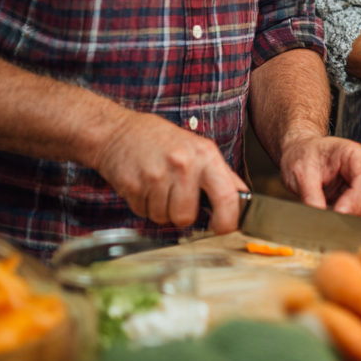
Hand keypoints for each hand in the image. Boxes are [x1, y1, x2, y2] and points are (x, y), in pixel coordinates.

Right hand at [92, 111, 247, 234]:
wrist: (118, 131)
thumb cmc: (161, 141)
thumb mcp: (197, 148)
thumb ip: (220, 174)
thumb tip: (242, 198)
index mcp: (205, 154)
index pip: (227, 197)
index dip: (228, 221)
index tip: (223, 229)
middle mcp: (184, 164)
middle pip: (187, 217)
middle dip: (180, 214)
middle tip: (175, 196)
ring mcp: (157, 175)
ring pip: (164, 218)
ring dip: (160, 210)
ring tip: (157, 186)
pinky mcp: (133, 185)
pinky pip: (143, 213)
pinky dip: (143, 205)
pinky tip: (143, 186)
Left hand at [279, 135, 360, 217]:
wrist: (299, 153)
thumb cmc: (302, 156)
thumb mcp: (301, 172)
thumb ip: (311, 195)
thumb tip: (319, 219)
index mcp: (354, 154)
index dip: (356, 200)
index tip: (339, 213)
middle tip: (338, 221)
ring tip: (339, 222)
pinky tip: (345, 224)